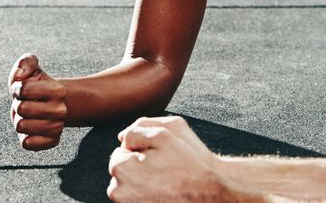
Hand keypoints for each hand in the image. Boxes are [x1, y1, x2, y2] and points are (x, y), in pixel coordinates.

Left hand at [8, 54, 66, 150]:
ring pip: (21, 127)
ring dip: (19, 120)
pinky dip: (24, 137)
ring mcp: (56, 127)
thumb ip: (25, 62)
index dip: (17, 89)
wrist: (48, 104)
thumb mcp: (31, 68)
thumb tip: (20, 76)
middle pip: (21, 109)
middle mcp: (60, 110)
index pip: (23, 89)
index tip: (23, 90)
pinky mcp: (51, 141)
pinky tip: (30, 130)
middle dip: (17, 105)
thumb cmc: (35, 86)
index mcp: (57, 90)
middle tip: (26, 103)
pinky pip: (27, 144)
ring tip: (28, 116)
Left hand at [107, 116, 231, 202]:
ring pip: (130, 188)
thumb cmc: (187, 165)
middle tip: (164, 170)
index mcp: (120, 168)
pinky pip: (138, 200)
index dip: (140, 151)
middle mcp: (117, 192)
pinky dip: (148, 196)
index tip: (159, 157)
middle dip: (138, 167)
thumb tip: (122, 138)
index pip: (120, 152)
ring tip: (166, 182)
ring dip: (142, 183)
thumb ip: (137, 130)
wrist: (208, 197)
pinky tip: (165, 193)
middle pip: (124, 172)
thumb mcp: (164, 134)